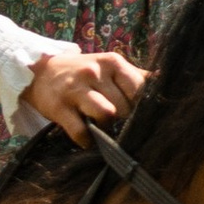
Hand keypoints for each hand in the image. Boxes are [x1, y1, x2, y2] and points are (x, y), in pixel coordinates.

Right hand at [22, 43, 146, 142]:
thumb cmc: (82, 72)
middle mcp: (94, 72)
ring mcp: (75, 89)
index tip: (132, 110)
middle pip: (124, 106)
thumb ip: (135, 75)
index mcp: (112, 62)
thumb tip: (164, 81)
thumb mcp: (108, 66)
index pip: (140, 88)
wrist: (39, 72)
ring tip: (100, 127)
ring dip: (106, 128)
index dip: (139, 105)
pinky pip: (82, 132)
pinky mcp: (59, 108)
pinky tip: (86, 136)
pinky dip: (87, 140)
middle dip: (122, 118)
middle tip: (113, 119)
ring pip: (106, 116)